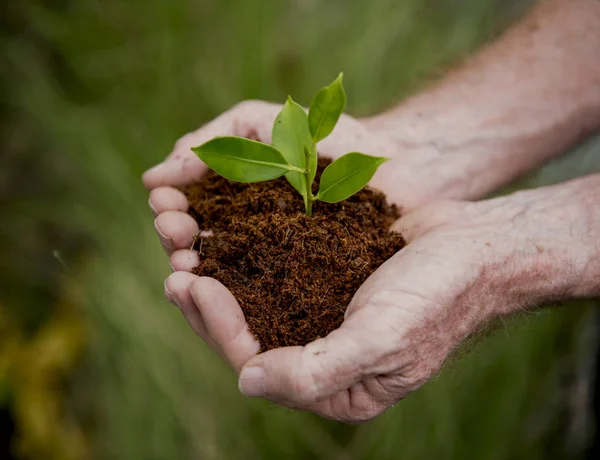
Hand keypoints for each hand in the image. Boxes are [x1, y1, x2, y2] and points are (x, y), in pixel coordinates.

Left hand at [161, 176, 597, 422]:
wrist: (476, 247)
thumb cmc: (439, 294)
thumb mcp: (383, 338)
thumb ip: (317, 370)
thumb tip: (247, 381)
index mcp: (337, 387)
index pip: (259, 365)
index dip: (220, 328)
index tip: (194, 284)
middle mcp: (324, 356)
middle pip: (250, 336)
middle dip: (208, 307)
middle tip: (176, 270)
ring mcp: (325, 316)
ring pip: (257, 303)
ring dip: (222, 278)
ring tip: (187, 251)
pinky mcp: (328, 280)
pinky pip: (277, 272)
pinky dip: (249, 256)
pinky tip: (226, 234)